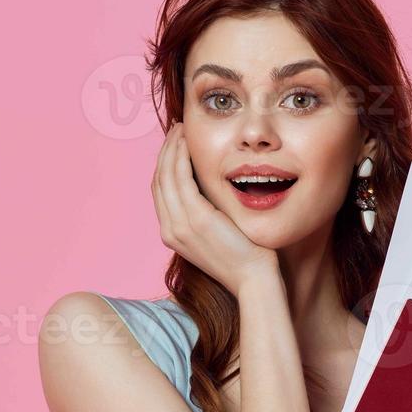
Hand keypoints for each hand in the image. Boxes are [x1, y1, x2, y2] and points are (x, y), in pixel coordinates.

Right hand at [152, 121, 275, 294]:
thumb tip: (209, 190)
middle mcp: (170, 230)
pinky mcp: (196, 219)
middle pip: (158, 180)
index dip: (165, 165)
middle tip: (176, 130)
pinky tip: (189, 144)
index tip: (175, 145)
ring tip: (181, 130)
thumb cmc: (244, 258)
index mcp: (172, 234)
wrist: (253, 280)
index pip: (160, 191)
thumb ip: (206, 214)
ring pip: (165, 176)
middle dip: (165, 152)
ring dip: (171, 149)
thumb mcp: (217, 235)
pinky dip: (181, 158)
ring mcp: (180, 225)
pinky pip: (181, 179)